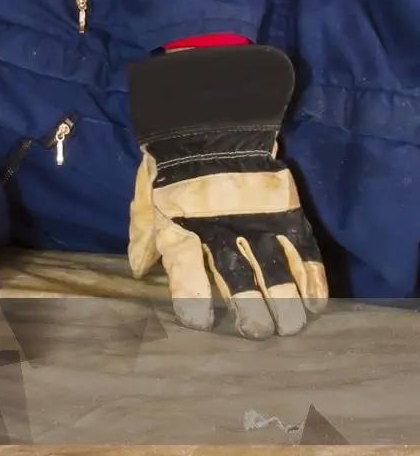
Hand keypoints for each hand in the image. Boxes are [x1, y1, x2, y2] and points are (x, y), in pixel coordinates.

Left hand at [127, 45, 328, 337]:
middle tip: (258, 333)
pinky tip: (315, 303)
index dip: (194, 300)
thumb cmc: (169, 168)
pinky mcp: (282, 209)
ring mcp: (254, 219)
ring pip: (273, 267)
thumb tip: (140, 271)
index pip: (187, 272)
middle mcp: (218, 228)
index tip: (201, 324)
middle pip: (237, 276)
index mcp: (179, 228)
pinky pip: (300, 247)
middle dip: (248, 309)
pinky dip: (311, 276)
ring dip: (284, 300)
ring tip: (291, 327)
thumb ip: (144, 236)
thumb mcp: (145, 199)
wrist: (208, 122)